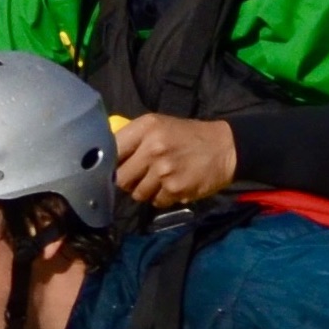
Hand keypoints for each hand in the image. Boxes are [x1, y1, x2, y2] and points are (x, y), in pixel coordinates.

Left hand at [114, 115, 237, 207]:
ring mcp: (163, 170)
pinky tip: (174, 185)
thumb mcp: (160, 127)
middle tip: (141, 175)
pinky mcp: (174, 188)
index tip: (113, 169)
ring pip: (137, 194)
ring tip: (162, 178)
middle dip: (128, 181)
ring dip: (146, 191)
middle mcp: (153, 147)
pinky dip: (162, 198)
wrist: (226, 147)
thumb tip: (103, 160)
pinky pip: (155, 202)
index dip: (109, 164)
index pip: (111, 151)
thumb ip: (133, 140)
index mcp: (147, 127)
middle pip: (120, 178)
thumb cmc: (188, 137)